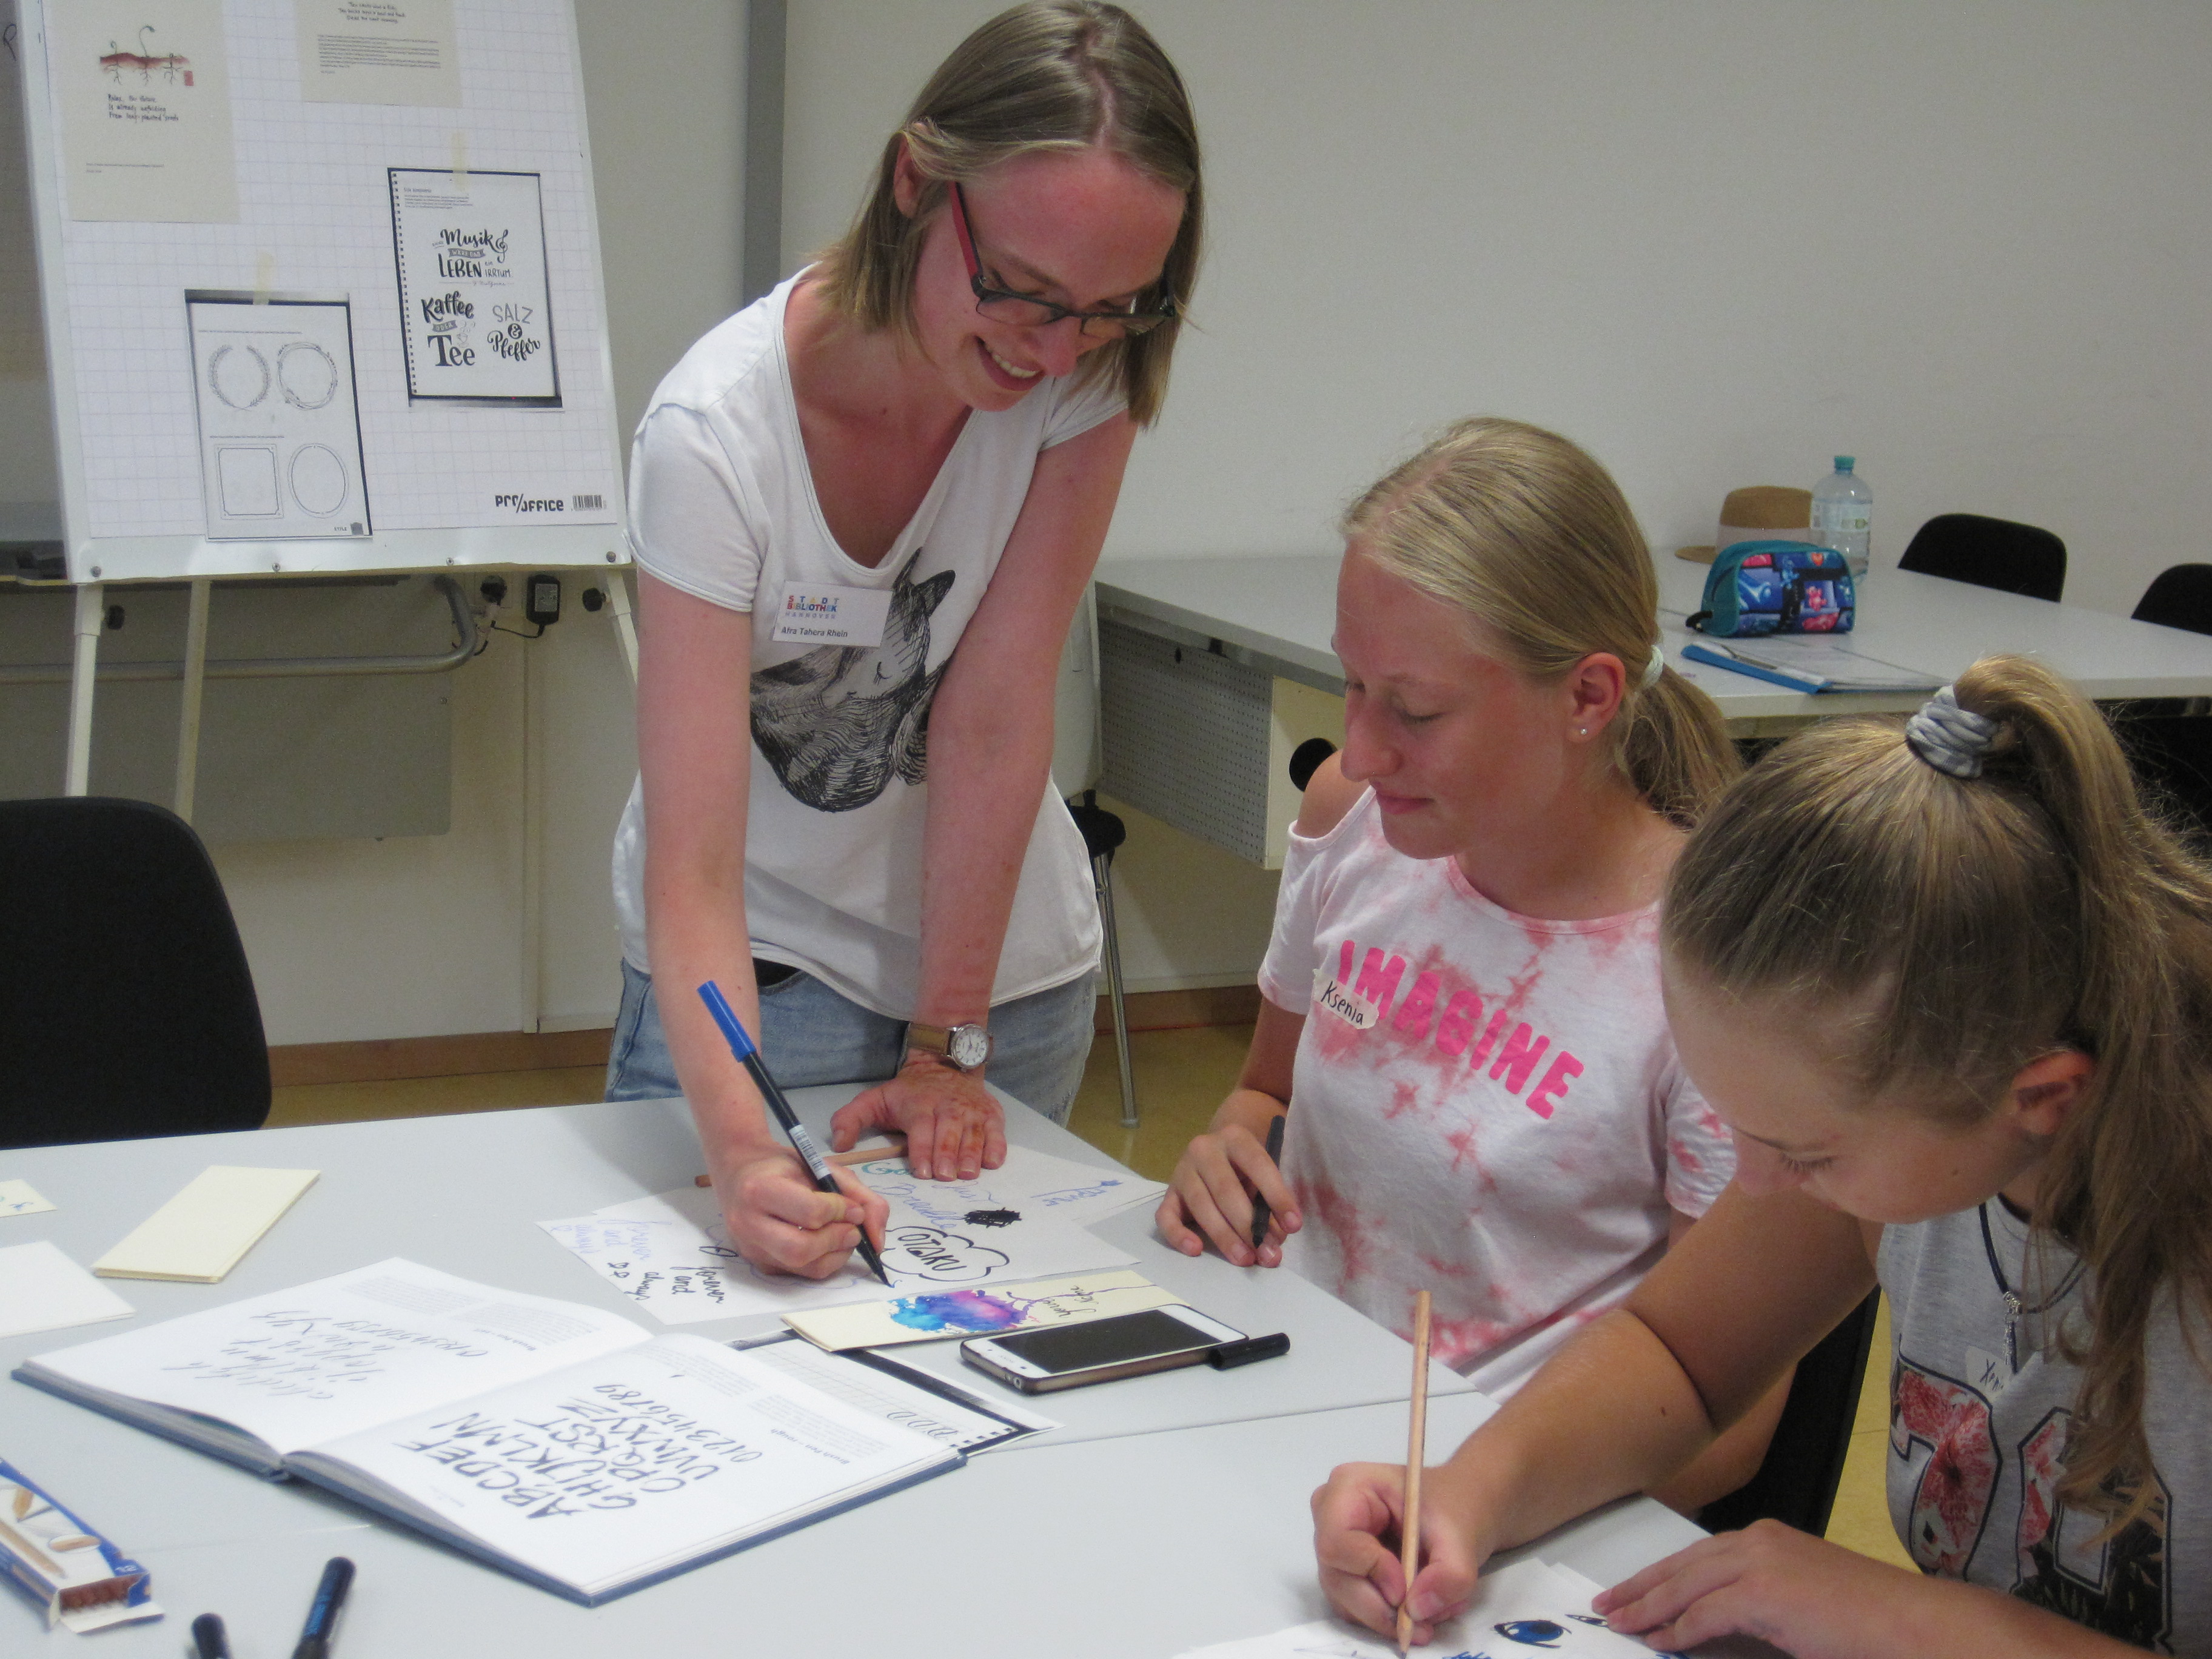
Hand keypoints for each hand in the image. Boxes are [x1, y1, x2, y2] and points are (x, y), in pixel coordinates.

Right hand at [707, 1145, 889, 1278]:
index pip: (810, 1212)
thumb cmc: (783, 1167)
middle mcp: (748, 1223)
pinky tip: (827, 1243)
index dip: (841, 1212)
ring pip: (802, 1267)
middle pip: (801, 1249)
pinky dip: (823, 1261)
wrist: (740, 1172)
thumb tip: (877, 1239)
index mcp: (759, 1189)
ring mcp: (750, 1248)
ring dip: (835, 1255)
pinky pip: (798, 1274)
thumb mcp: (822, 1166)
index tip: (853, 1208)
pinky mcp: (758, 1265)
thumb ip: (859, 1195)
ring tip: (843, 1236)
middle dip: (837, 1240)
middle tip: (852, 1229)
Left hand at [831, 1059, 1006, 1180]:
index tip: (922, 1171)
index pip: (921, 1128)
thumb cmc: (909, 1093)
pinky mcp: (991, 1114)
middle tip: (945, 1176)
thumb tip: (837, 1145)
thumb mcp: (875, 1099)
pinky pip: (997, 1131)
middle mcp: (948, 1107)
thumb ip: (851, 1120)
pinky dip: (997, 1146)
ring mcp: (972, 1111)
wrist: (944, 1064)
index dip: (922, 1150)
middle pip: (949, 1133)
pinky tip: (992, 1162)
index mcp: (919, 1105)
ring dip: (971, 1154)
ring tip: (967, 1174)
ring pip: (974, 1134)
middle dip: (947, 1155)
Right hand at [1157, 1120, 1299, 1265]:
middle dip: (1248, 1225)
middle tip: (1267, 1253)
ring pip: (1200, 1204)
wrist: (1218, 1151)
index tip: (1294, 1226)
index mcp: (1235, 1138)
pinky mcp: (1168, 1194)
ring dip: (1224, 1236)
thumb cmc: (1247, 1168)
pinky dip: (1178, 1235)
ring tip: (1245, 1259)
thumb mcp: (1262, 1175)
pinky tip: (1196, 1250)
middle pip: (1226, 1189)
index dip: (1277, 1196)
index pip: (1258, 1165)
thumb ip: (1270, 1202)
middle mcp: (1204, 1149)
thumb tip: (1276, 1239)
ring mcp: (1182, 1170)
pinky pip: (1165, 1216)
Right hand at [1310, 1461, 1478, 1648]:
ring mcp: (1335, 1546)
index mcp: (1349, 1487)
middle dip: (1380, 1608)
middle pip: (1336, 1577)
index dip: (1370, 1570)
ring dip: (1387, 1617)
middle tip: (1422, 1625)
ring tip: (1432, 1610)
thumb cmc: (1453, 1508)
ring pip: (1344, 1600)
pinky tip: (1419, 1605)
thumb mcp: (1462, 1538)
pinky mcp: (1344, 1572)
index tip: (1405, 1591)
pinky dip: (1386, 1617)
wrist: (1458, 1512)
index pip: (1338, 1541)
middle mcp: (1330, 1515)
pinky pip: (1354, 1608)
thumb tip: (1417, 1611)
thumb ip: (1450, 1575)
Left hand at [1594, 1520, 1941, 1658]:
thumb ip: (1759, 1607)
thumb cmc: (1868, 1623)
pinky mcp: (1764, 1593)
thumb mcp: (1802, 1606)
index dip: (1662, 1575)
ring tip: (1619, 1624)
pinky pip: (1704, 1614)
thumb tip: (1712, 1627)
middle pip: (1682, 1566)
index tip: (1631, 1590)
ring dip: (1648, 1609)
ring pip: (1685, 1587)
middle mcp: (1758, 1542)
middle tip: (1608, 1604)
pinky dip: (1677, 1630)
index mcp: (1769, 1540)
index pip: (1699, 1556)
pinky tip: (1658, 1643)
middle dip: (1641, 1586)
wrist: (1913, 1626)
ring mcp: (1760, 1564)